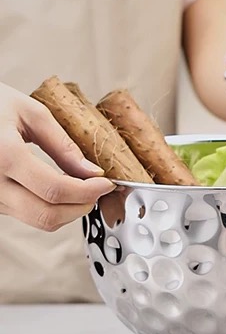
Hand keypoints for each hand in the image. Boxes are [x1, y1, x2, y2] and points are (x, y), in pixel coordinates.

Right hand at [0, 83, 114, 230]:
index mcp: (2, 154)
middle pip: (46, 216)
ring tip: (80, 187)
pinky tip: (58, 189)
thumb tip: (93, 172)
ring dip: (67, 210)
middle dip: (81, 207)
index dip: (88, 191)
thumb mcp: (30, 112)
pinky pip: (24, 215)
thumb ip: (63, 145)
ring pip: (36, 220)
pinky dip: (48, 208)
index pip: (55, 189)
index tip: (107, 183)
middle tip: (97, 190)